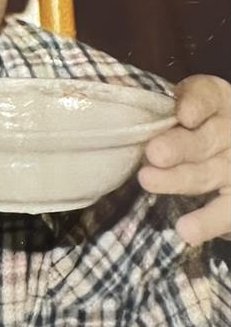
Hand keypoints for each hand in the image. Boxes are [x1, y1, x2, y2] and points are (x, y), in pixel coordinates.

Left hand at [138, 75, 230, 245]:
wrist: (219, 158)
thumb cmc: (180, 132)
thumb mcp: (170, 112)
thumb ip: (151, 109)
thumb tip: (108, 96)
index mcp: (215, 102)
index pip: (207, 96)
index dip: (196, 103)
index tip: (182, 115)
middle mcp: (228, 132)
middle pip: (206, 138)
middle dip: (180, 146)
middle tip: (154, 153)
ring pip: (209, 173)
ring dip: (180, 179)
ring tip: (148, 181)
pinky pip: (225, 212)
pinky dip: (207, 222)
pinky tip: (186, 230)